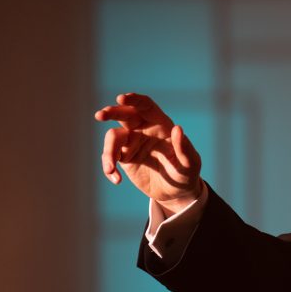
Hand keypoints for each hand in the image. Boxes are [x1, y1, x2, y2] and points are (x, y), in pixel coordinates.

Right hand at [94, 93, 202, 212]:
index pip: (146, 106)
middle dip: (112, 112)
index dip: (134, 100)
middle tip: (100, 115)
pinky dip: (109, 167)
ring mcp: (132, 142)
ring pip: (113, 137)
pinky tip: (116, 179)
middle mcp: (144, 129)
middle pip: (125, 114)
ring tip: (111, 168)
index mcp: (161, 124)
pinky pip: (110, 157)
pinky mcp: (124, 157)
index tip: (121, 98)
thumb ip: (184, 148)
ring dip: (108, 151)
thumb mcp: (190, 163)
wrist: (175, 192)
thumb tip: (178, 129)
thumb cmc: (186, 173)